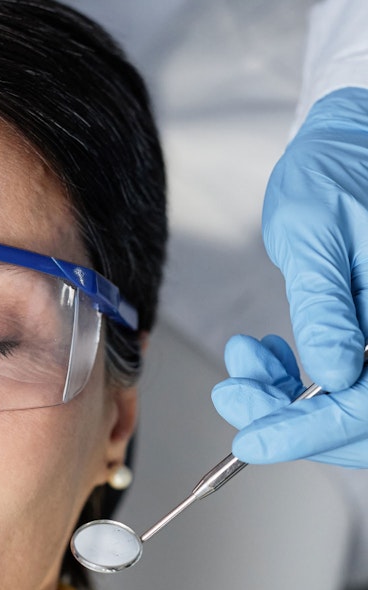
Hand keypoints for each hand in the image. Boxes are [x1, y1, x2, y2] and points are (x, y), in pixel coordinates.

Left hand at [211, 87, 367, 466]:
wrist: (344, 148)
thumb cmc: (335, 174)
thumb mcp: (316, 240)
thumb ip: (327, 310)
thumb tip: (335, 377)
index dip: (309, 431)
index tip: (252, 441)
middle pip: (362, 418)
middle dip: (289, 420)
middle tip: (235, 396)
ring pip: (347, 406)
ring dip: (284, 401)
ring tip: (243, 365)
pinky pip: (343, 383)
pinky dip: (294, 383)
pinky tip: (263, 358)